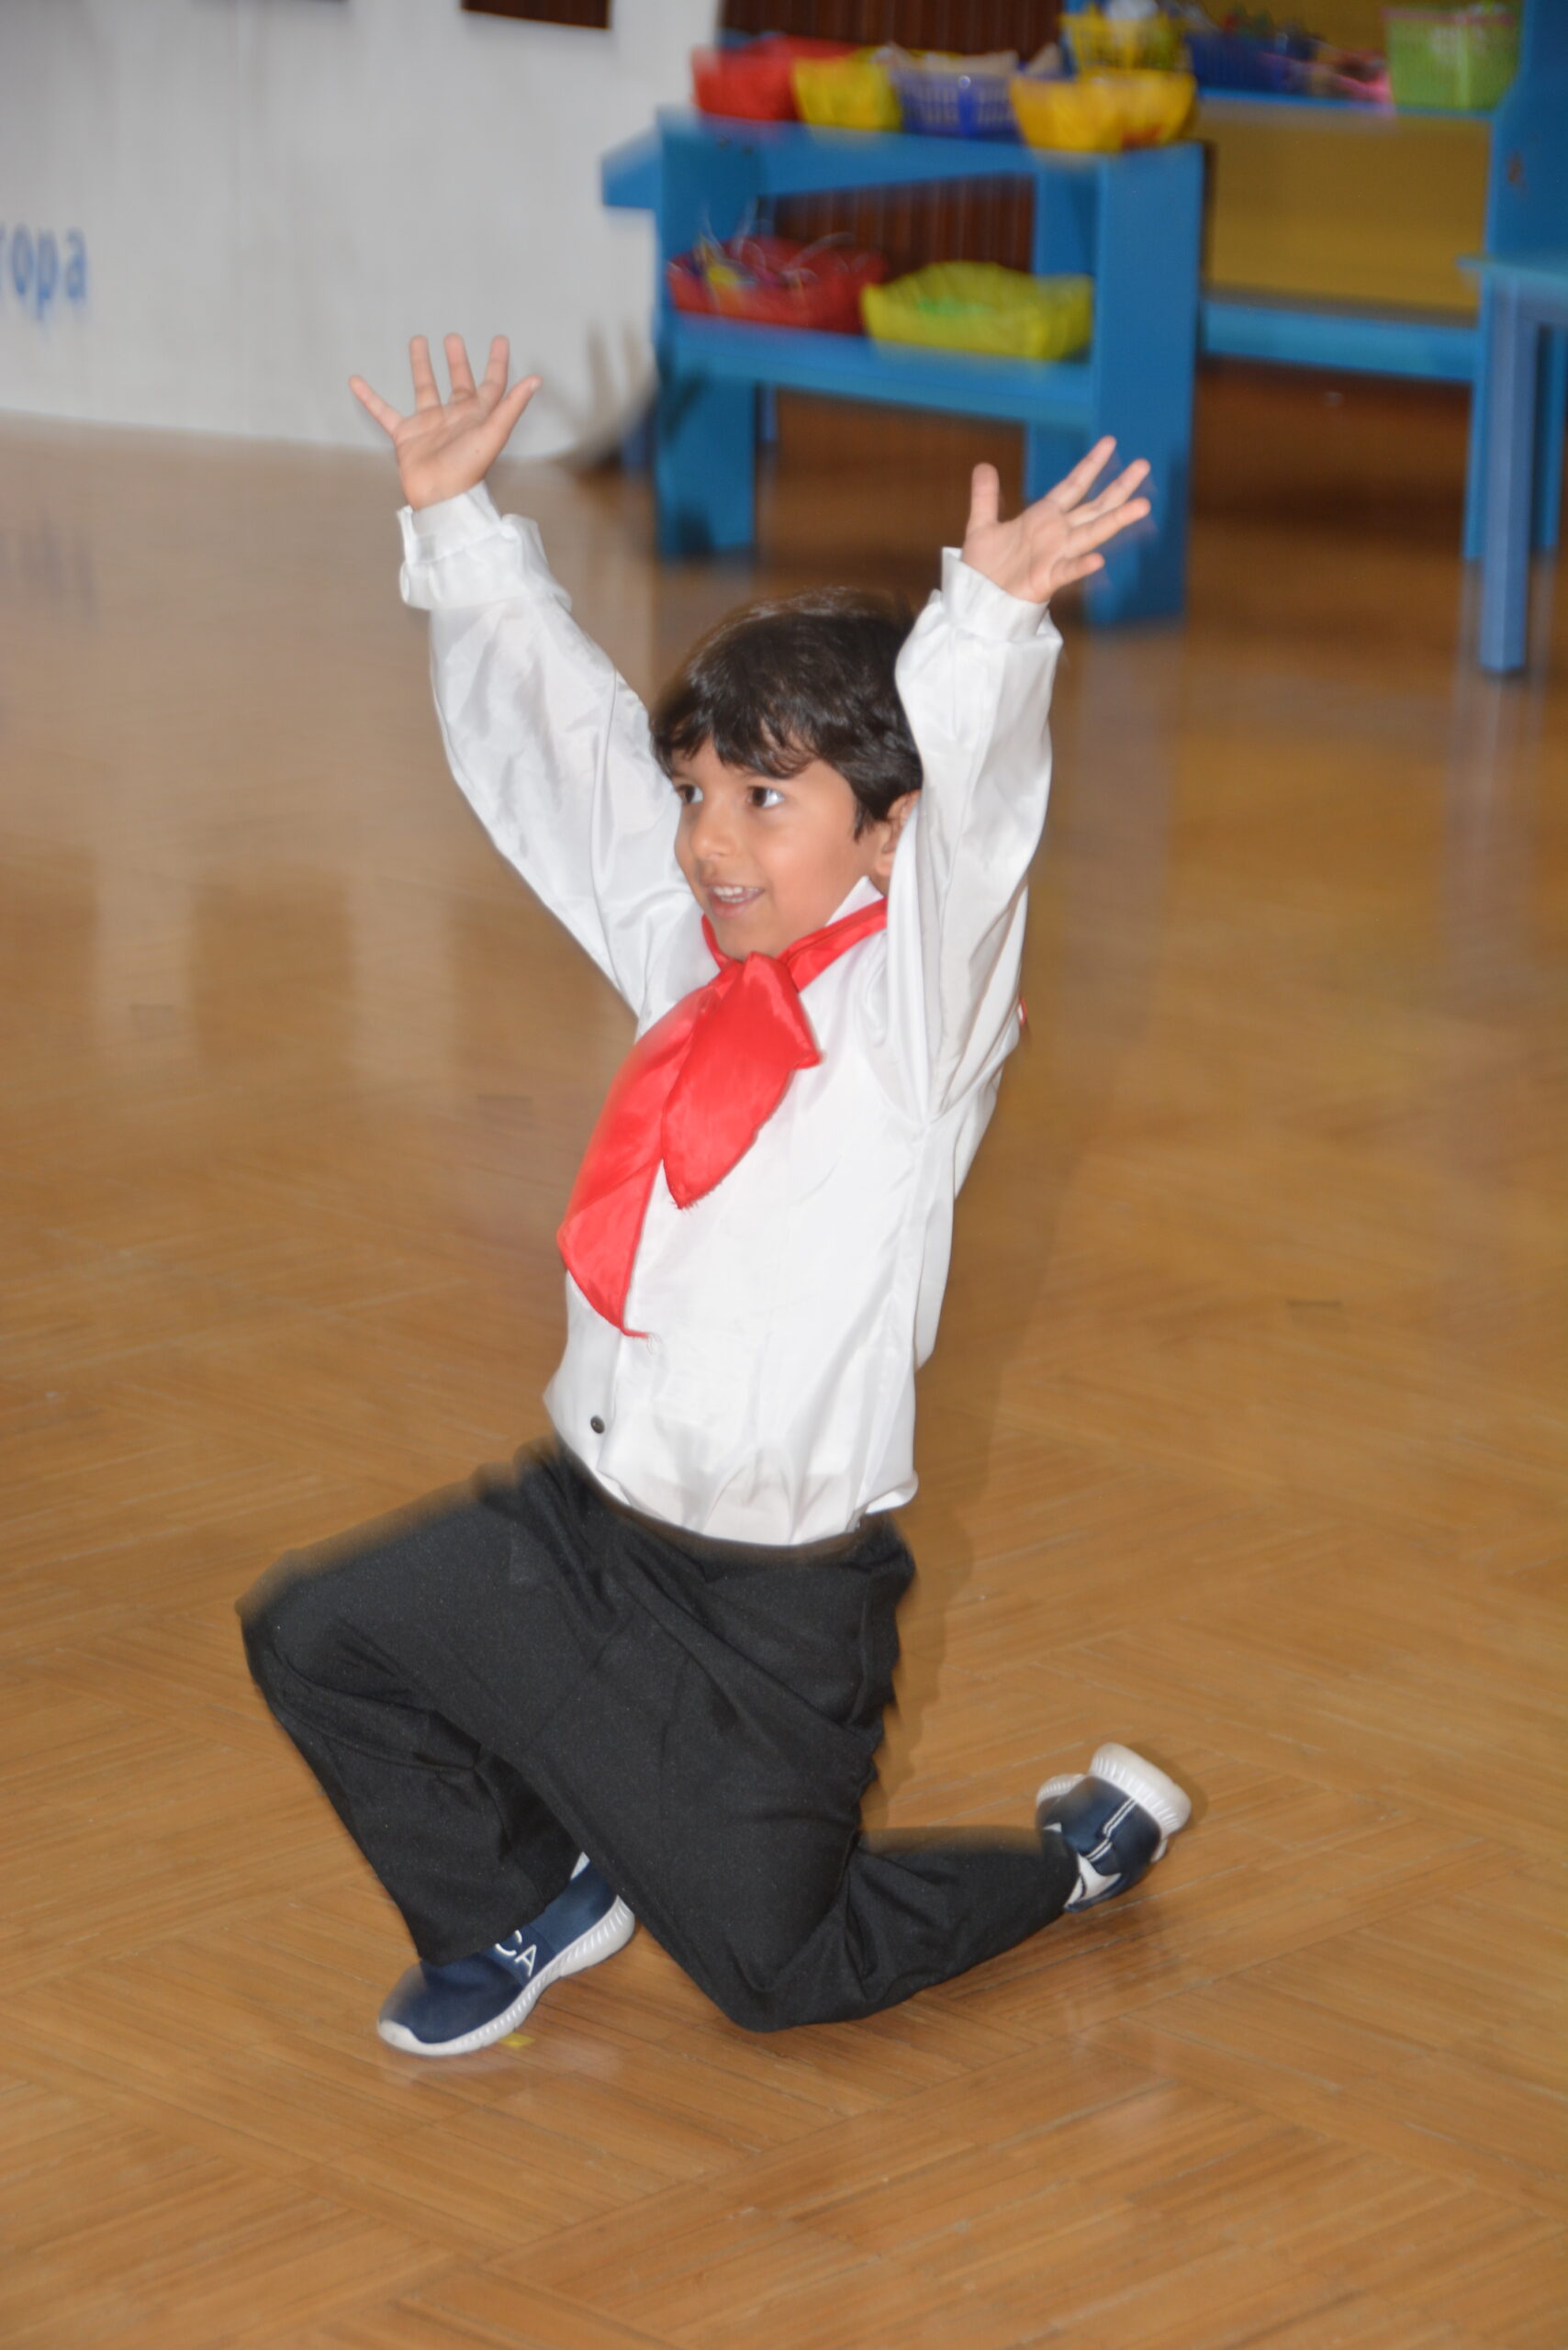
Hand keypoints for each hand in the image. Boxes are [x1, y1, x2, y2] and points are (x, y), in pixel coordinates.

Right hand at [349, 334, 540, 510]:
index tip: (500, 340)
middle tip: (453, 338)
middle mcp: (454, 417)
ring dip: (421, 366)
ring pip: (424, 388)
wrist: (440, 497)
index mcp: (477, 416)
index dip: (497, 363)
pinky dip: (370, 398)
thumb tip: (535, 380)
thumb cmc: (468, 469)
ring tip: (418, 341)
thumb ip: (512, 405)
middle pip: (458, 382)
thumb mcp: (493, 433)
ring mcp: (430, 425)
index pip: (492, 383)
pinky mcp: (406, 435)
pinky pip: (384, 413)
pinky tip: (356, 381)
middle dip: (457, 360)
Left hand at [961, 438, 1150, 604]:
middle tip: (1144, 465)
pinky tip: (1099, 560)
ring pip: (1092, 534)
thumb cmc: (983, 568)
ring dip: (1117, 520)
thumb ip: (984, 496)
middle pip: (1095, 506)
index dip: (1091, 464)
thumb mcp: (981, 526)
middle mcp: (1057, 533)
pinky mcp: (1047, 580)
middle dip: (1119, 487)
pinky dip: (1082, 566)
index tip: (1110, 441)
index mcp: (1043, 516)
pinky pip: (1068, 571)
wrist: (976, 600)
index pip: (1074, 485)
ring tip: (1143, 505)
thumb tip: (983, 465)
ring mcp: (1055, 556)